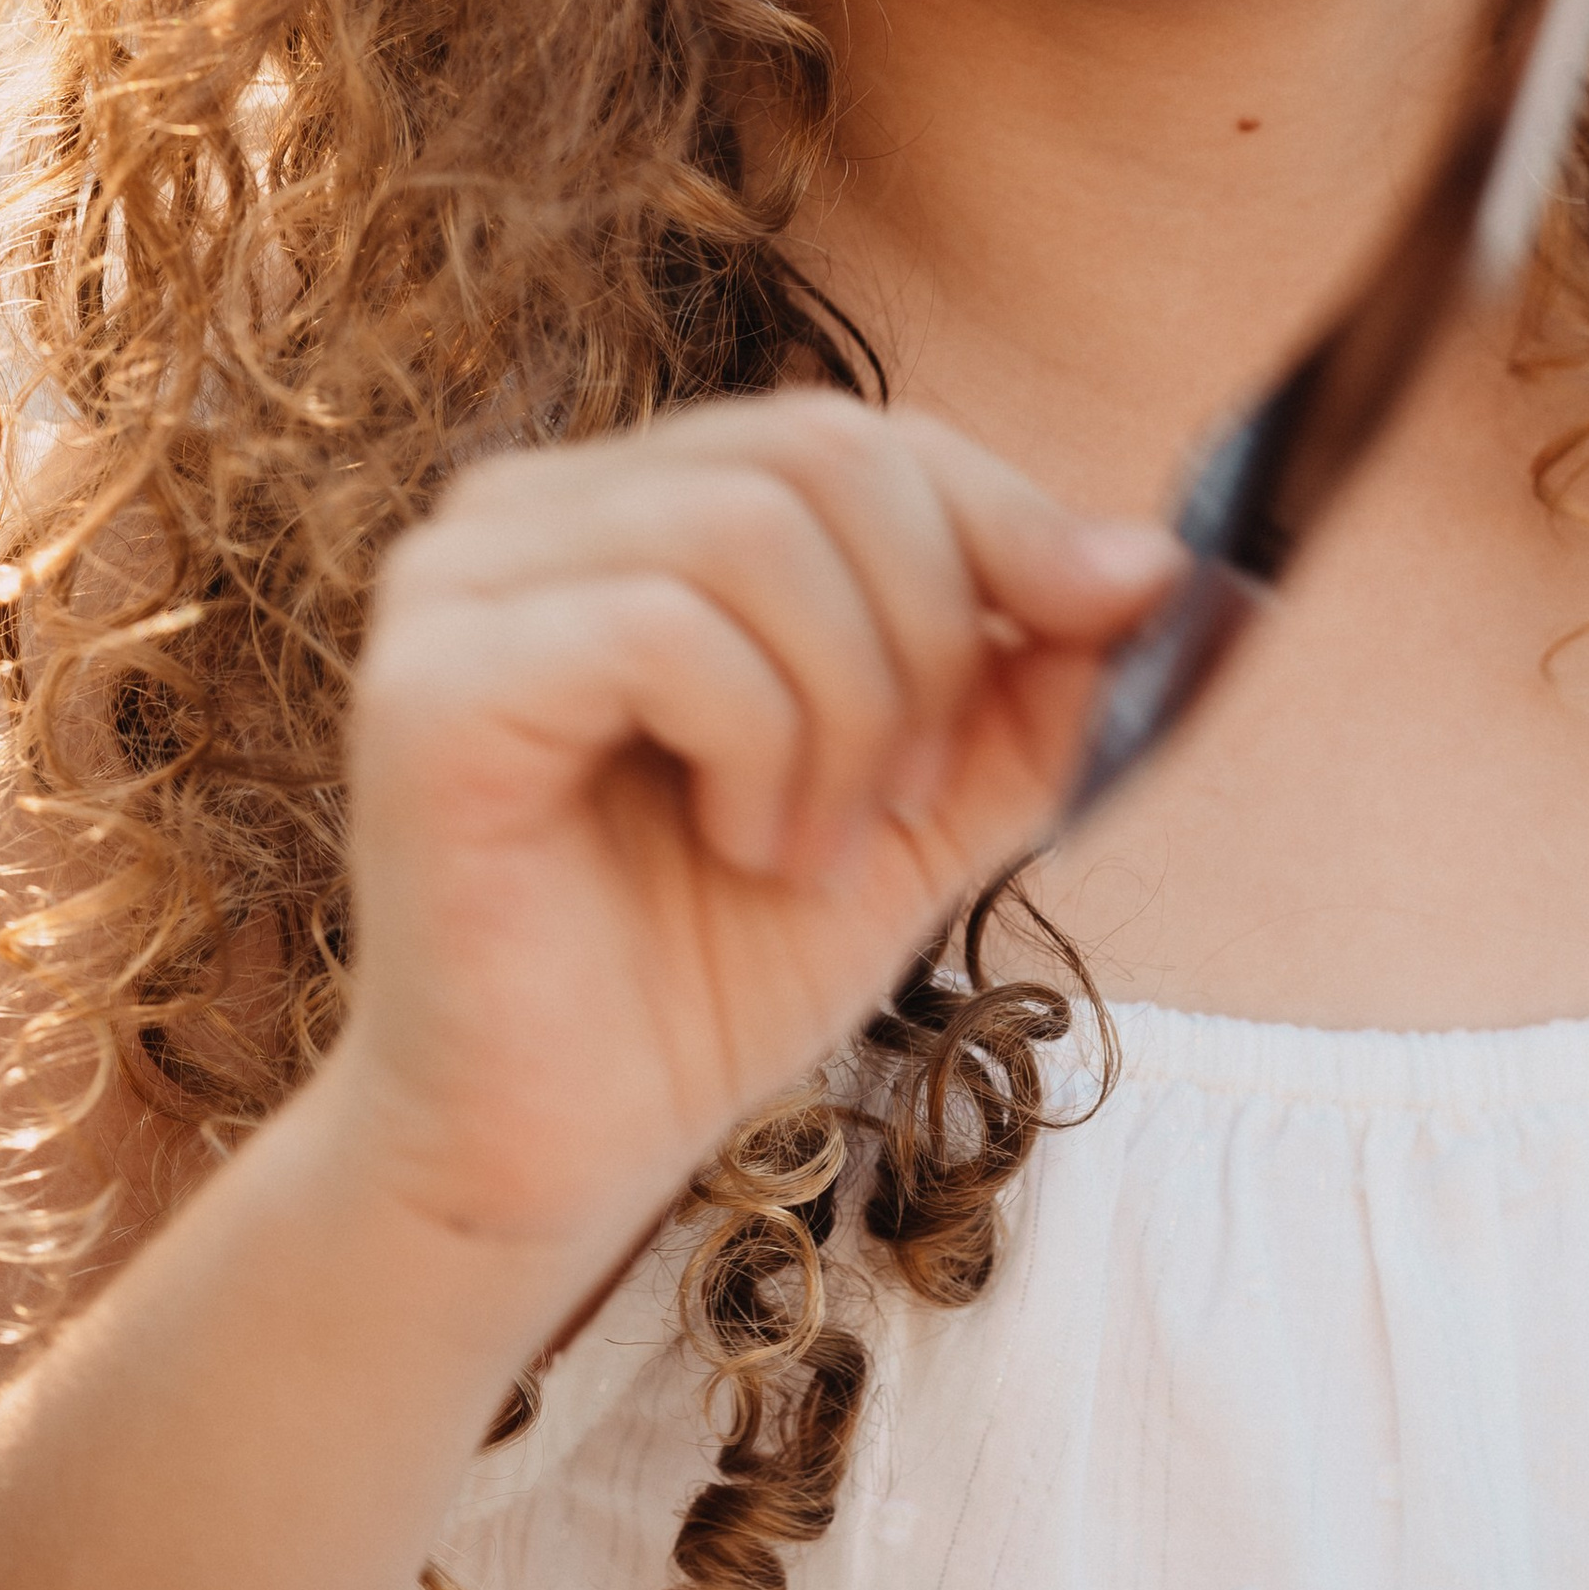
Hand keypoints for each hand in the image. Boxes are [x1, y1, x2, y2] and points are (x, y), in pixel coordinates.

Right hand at [321, 394, 1179, 1268]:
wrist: (553, 1155)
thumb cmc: (705, 971)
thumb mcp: (921, 804)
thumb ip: (1024, 684)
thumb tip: (1154, 564)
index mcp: (630, 506)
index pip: (856, 433)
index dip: (1006, 520)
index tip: (1108, 625)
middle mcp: (528, 509)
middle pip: (819, 452)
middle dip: (929, 631)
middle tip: (906, 797)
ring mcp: (461, 584)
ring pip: (752, 528)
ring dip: (845, 706)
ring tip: (817, 844)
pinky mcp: (433, 685)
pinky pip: (662, 627)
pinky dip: (756, 743)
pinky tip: (742, 846)